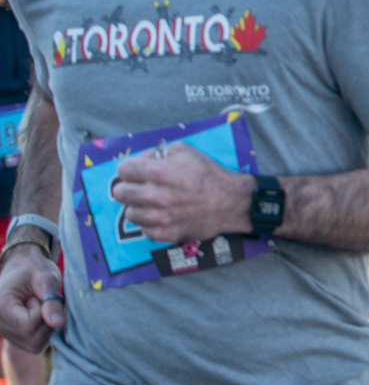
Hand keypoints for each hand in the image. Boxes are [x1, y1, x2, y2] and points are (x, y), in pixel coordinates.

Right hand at [0, 243, 62, 353]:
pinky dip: (44, 331)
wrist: (22, 267)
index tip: (41, 296)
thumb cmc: (34, 268)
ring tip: (40, 306)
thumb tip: (58, 324)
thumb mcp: (46, 278)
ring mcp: (5, 333)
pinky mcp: (14, 338)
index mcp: (0, 307)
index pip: (28, 326)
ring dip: (47, 326)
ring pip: (36, 344)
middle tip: (42, 300)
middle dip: (47, 320)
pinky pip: (35, 344)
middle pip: (33, 338)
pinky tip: (40, 315)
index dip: (44, 312)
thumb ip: (51, 301)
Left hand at [109, 142, 254, 241]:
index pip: (123, 170)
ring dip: (139, 208)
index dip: (130, 169)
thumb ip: (159, 153)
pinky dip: (151, 224)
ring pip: (130, 213)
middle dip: (129, 188)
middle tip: (140, 189)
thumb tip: (141, 161)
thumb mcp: (186, 151)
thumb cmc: (209, 175)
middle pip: (120, 193)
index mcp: (159, 172)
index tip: (137, 172)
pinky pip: (145, 230)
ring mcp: (160, 217)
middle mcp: (156, 195)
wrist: (232, 202)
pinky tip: (163, 216)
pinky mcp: (166, 233)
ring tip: (154, 204)